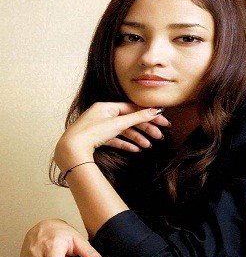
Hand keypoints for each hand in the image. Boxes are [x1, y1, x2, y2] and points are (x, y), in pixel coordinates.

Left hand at [54, 102, 169, 170]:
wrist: (72, 149)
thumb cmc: (92, 132)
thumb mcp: (118, 123)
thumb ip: (138, 117)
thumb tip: (155, 110)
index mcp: (106, 107)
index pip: (132, 108)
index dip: (148, 115)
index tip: (161, 121)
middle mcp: (103, 115)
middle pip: (130, 120)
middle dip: (145, 129)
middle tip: (159, 136)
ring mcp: (100, 128)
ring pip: (124, 132)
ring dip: (137, 138)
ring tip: (148, 146)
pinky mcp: (98, 140)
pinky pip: (116, 140)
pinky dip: (126, 144)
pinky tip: (136, 150)